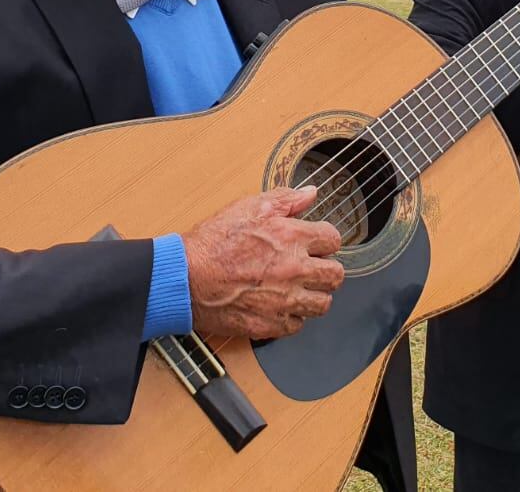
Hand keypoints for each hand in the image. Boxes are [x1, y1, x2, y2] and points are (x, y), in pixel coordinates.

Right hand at [182, 187, 344, 338]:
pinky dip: (291, 317)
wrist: (184, 278)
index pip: (333, 239)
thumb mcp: (248, 208)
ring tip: (297, 289)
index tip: (315, 244)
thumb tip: (310, 193)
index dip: (324, 240)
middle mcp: (294, 270)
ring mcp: (284, 300)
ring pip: (322, 304)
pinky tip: (278, 305)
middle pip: (335, 275)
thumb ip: (285, 199)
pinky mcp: (270, 324)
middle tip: (311, 268)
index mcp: (292, 237)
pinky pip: (297, 325)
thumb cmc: (212, 243)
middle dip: (325, 270)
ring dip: (313, 296)